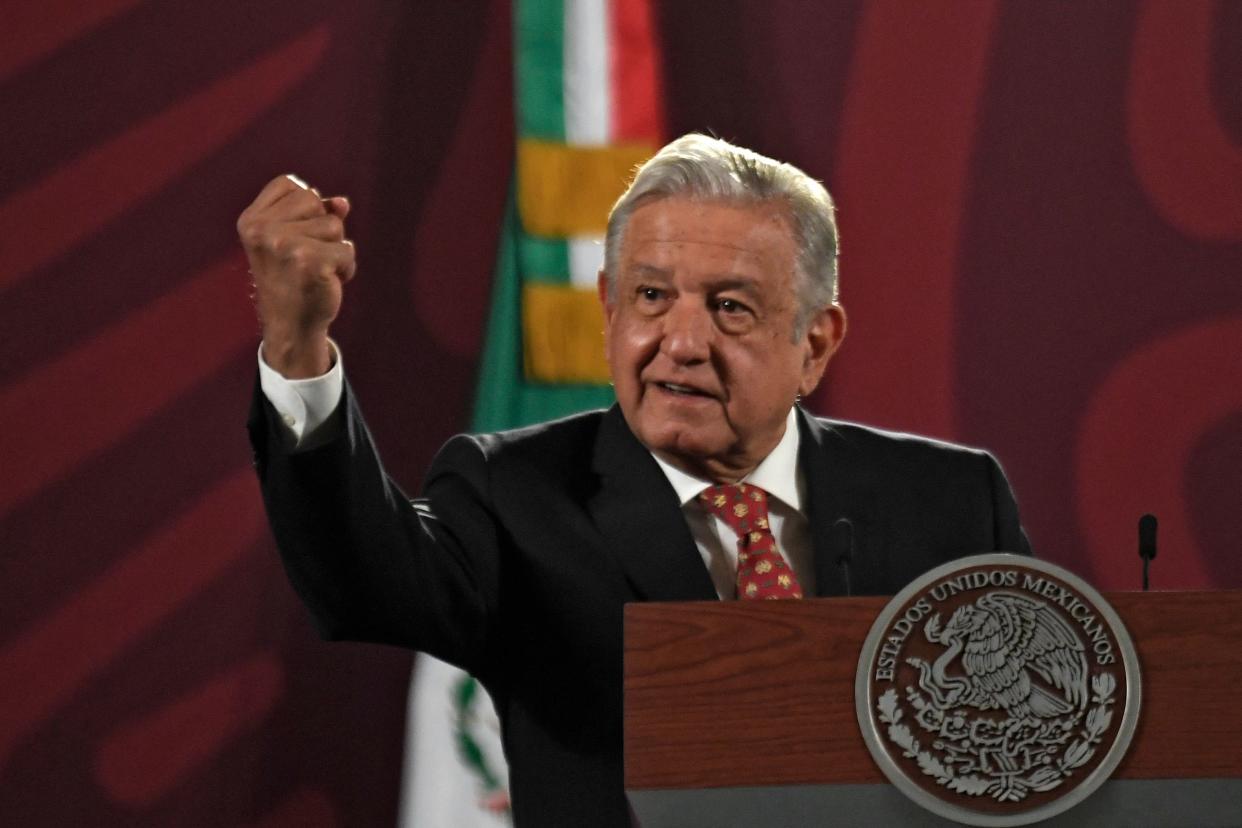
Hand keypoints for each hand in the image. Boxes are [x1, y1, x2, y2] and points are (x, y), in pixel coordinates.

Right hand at [237, 175, 355, 376]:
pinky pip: (348, 249)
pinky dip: (346, 267)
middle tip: (305, 257)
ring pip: (334, 224)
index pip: (291, 185)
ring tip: (315, 269)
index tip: (293, 235)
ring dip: (335, 248)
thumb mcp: (295, 238)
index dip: (304, 208)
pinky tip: (328, 281)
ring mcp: (284, 246)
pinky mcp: (310, 262)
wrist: (291, 325)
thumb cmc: (294, 278)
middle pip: (314, 199)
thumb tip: (342, 203)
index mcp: (251, 220)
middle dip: (321, 227)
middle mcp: (262, 231)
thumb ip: (316, 213)